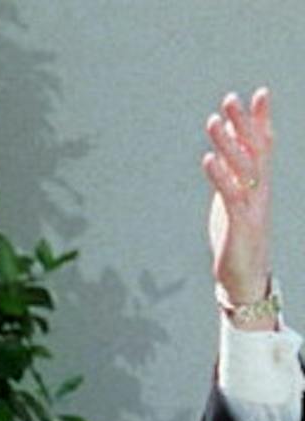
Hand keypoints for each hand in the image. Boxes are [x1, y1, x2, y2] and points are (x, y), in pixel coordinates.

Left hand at [203, 88, 276, 317]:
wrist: (244, 275)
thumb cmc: (238, 235)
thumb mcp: (234, 198)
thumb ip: (232, 172)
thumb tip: (224, 146)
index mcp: (258, 183)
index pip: (264, 144)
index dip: (262, 119)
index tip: (260, 93)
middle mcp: (260, 190)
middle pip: (255, 149)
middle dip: (243, 123)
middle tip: (230, 98)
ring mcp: (252, 205)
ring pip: (242, 168)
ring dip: (227, 144)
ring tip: (213, 121)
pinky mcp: (240, 222)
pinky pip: (229, 195)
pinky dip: (219, 176)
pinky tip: (208, 160)